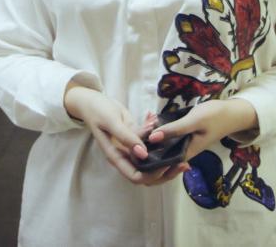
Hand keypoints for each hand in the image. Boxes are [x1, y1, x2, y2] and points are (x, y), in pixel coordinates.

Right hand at [64, 86, 188, 185]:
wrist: (91, 100)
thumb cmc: (97, 111)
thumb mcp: (111, 122)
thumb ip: (127, 137)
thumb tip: (143, 154)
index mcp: (117, 156)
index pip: (137, 176)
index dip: (153, 175)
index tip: (167, 165)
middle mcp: (125, 154)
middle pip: (147, 172)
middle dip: (166, 169)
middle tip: (184, 162)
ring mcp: (131, 145)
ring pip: (151, 156)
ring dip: (164, 151)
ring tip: (179, 142)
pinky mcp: (135, 134)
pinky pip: (149, 138)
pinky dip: (155, 131)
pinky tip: (155, 118)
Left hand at [147, 99, 257, 162]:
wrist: (232, 113)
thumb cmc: (215, 117)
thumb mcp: (194, 121)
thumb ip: (174, 130)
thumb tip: (152, 138)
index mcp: (184, 154)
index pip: (159, 164)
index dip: (145, 157)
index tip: (136, 143)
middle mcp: (181, 153)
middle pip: (158, 156)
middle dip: (146, 144)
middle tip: (142, 126)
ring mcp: (182, 145)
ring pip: (161, 146)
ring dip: (152, 135)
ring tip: (146, 121)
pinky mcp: (182, 138)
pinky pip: (166, 138)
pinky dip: (158, 130)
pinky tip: (152, 119)